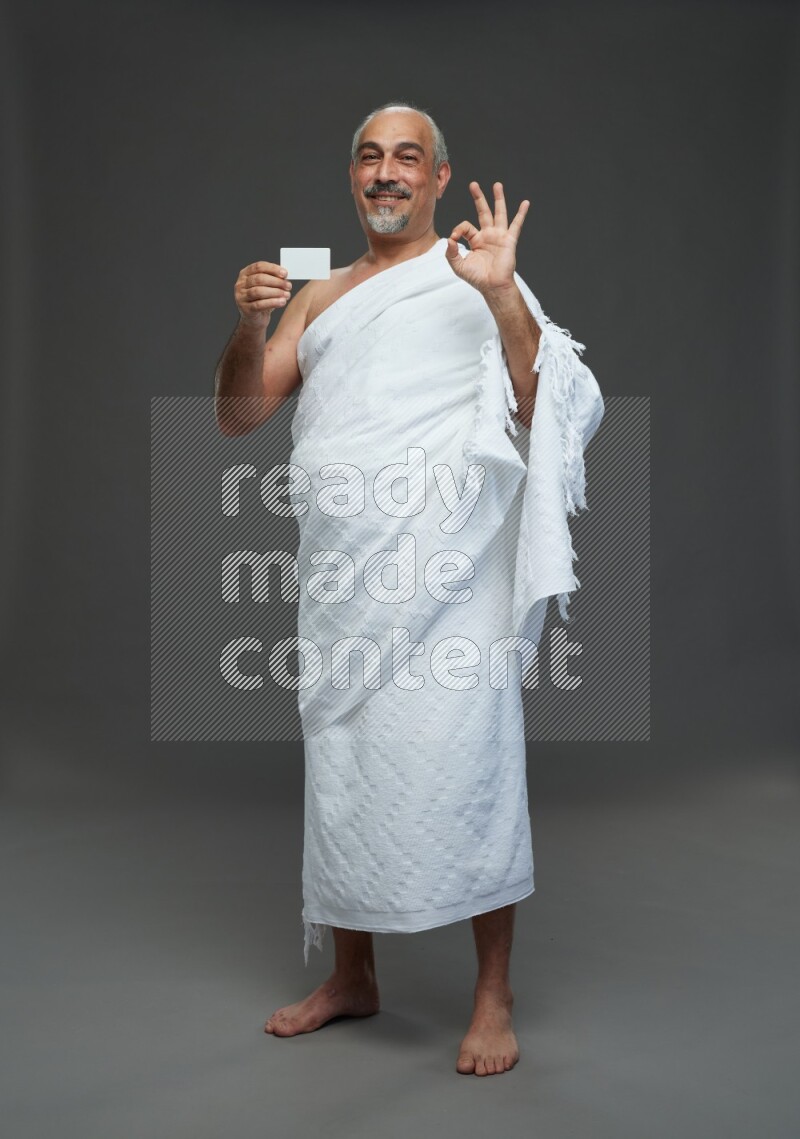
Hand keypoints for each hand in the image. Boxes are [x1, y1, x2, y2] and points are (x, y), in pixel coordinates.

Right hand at [234, 260, 292, 327]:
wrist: (255, 319)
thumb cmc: (262, 300)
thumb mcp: (266, 287)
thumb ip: (273, 279)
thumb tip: (285, 276)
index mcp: (245, 274)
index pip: (258, 266)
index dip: (273, 269)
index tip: (285, 273)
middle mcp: (240, 284)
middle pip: (259, 279)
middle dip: (276, 281)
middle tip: (288, 286)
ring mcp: (241, 297)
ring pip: (258, 291)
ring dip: (275, 292)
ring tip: (287, 295)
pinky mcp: (245, 309)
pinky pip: (259, 305)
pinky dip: (272, 303)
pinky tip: (282, 302)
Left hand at [444, 181, 529, 297]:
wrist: (493, 286)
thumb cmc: (477, 278)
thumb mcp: (459, 266)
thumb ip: (451, 253)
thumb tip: (450, 239)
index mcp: (476, 240)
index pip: (466, 226)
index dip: (459, 229)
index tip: (455, 237)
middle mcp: (488, 235)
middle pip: (483, 211)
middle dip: (478, 198)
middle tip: (473, 184)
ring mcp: (499, 236)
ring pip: (499, 213)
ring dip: (498, 198)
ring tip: (497, 185)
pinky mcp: (509, 240)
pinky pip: (516, 224)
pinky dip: (521, 214)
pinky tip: (525, 203)